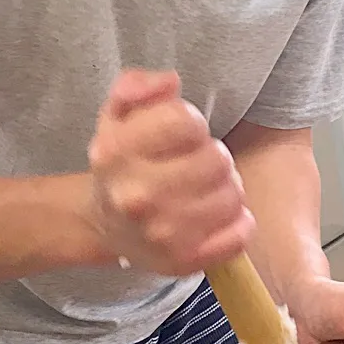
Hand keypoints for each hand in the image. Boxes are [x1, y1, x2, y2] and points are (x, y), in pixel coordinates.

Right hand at [87, 70, 253, 274]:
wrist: (105, 224)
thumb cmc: (124, 163)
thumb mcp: (119, 115)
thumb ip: (138, 87)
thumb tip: (169, 82)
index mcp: (116, 153)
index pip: (185, 122)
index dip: (193, 123)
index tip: (183, 134)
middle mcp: (135, 196)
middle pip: (217, 159)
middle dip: (213, 157)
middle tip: (198, 165)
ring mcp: (160, 233)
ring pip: (232, 195)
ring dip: (227, 188)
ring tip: (206, 190)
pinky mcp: (183, 261)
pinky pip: (238, 235)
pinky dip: (238, 224)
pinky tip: (219, 217)